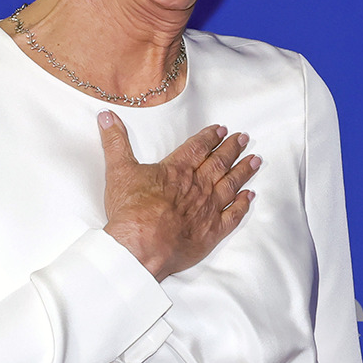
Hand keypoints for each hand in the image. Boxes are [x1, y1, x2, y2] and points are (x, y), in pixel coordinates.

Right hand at [97, 111, 259, 281]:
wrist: (141, 245)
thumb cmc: (132, 210)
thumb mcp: (119, 170)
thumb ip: (115, 142)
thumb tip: (107, 117)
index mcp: (177, 170)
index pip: (197, 148)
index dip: (210, 137)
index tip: (221, 130)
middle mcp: (197, 186)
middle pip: (219, 163)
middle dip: (232, 149)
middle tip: (244, 139)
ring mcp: (207, 209)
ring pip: (231, 185)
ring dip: (243, 171)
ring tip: (255, 160)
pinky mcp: (212, 232)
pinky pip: (233, 215)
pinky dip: (243, 205)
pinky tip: (250, 196)